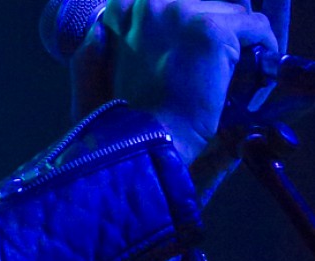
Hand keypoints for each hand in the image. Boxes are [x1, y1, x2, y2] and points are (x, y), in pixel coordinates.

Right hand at [73, 0, 277, 166]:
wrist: (141, 144)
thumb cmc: (121, 119)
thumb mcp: (101, 69)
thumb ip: (108, 39)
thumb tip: (104, 28)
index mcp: (122, 8)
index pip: (178, 2)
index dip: (190, 25)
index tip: (193, 53)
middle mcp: (149, 2)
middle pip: (209, 2)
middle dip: (215, 31)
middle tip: (211, 69)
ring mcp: (181, 13)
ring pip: (236, 13)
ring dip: (237, 44)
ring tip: (227, 76)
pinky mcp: (210, 31)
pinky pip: (257, 27)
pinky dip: (263, 51)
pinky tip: (251, 77)